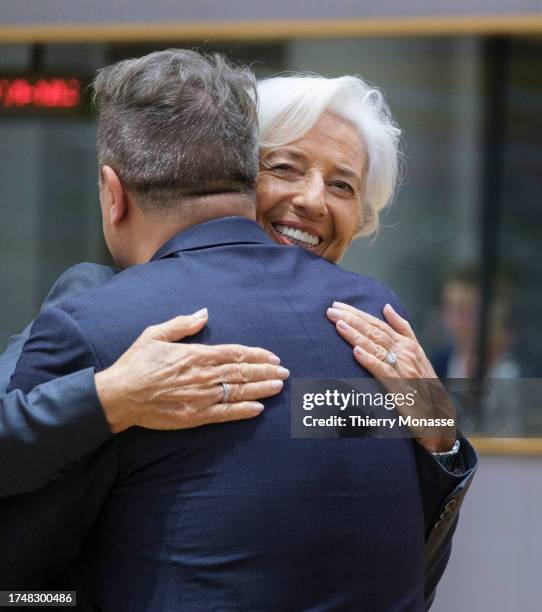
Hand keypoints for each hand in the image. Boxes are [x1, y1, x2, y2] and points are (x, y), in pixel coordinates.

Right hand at [95, 308, 287, 432]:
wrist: (120, 395)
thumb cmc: (136, 363)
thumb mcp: (155, 334)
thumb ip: (183, 324)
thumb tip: (204, 313)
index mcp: (196, 354)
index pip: (234, 353)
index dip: (256, 355)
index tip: (273, 357)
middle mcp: (203, 375)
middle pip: (241, 372)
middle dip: (266, 372)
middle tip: (284, 373)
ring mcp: (201, 397)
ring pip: (238, 391)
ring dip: (261, 389)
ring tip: (279, 387)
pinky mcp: (195, 415)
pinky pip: (225, 413)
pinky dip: (243, 411)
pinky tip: (258, 409)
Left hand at [327, 301, 455, 452]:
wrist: (441, 420)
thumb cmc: (425, 387)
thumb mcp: (417, 354)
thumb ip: (403, 330)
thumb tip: (387, 307)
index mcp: (407, 345)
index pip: (378, 324)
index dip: (357, 314)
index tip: (337, 306)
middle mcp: (407, 354)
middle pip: (375, 332)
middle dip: (352, 319)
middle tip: (330, 311)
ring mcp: (405, 371)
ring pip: (377, 348)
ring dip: (356, 336)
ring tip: (339, 325)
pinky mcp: (403, 390)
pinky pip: (384, 372)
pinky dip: (370, 361)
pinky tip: (356, 352)